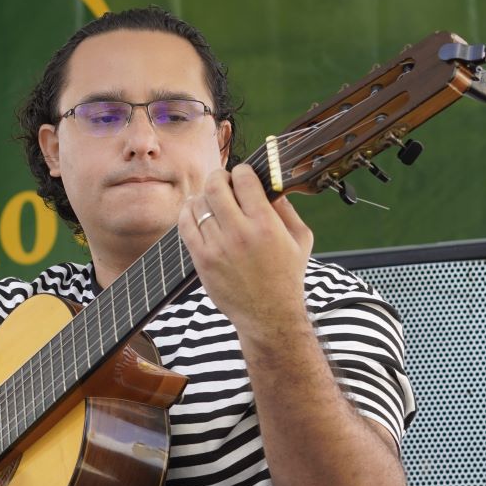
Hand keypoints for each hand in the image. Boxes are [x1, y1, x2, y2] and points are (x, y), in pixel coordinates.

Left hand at [179, 163, 314, 343]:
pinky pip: (185, 226)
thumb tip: (271, 186)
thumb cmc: (287, 276)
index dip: (241, 171)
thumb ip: (287, 210)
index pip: (244, 180)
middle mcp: (239, 233)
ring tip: (209, 198)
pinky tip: (194, 210)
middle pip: (216, 187)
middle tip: (221, 181)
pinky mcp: (202, 259)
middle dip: (217, 177)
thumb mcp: (300, 239)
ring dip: (202, 195)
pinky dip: (187, 213)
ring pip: (198, 204)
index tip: (241, 174)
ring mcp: (217, 246)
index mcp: (266, 224)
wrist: (268, 315)